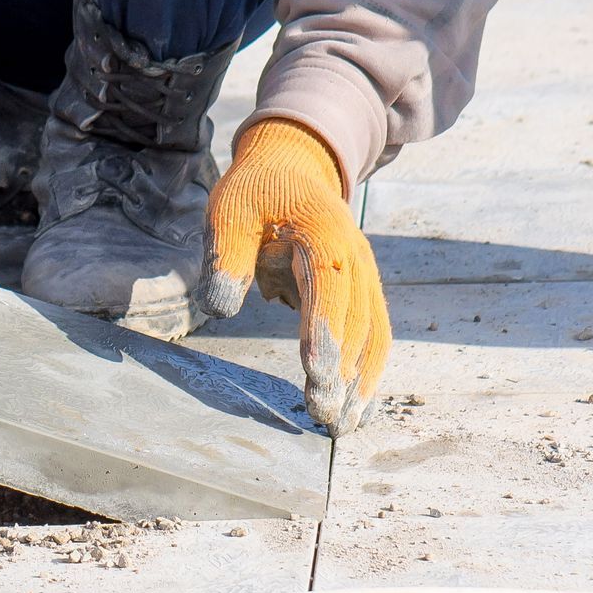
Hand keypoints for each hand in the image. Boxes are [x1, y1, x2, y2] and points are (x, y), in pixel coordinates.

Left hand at [197, 119, 390, 434]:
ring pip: (373, 334)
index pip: (330, 289)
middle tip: (324, 417)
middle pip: (357, 321)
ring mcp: (364, 276)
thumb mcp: (228, 211)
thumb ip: (225, 257)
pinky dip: (367, 371)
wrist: (291, 168)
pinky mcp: (361, 293)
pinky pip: (373, 335)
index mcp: (323, 234)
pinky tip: (356, 406)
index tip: (317, 375)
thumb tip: (219, 307)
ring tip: (342, 425)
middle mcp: (354, 257)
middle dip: (343, 373)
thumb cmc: (254, 193)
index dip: (325, 332)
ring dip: (362, 381)